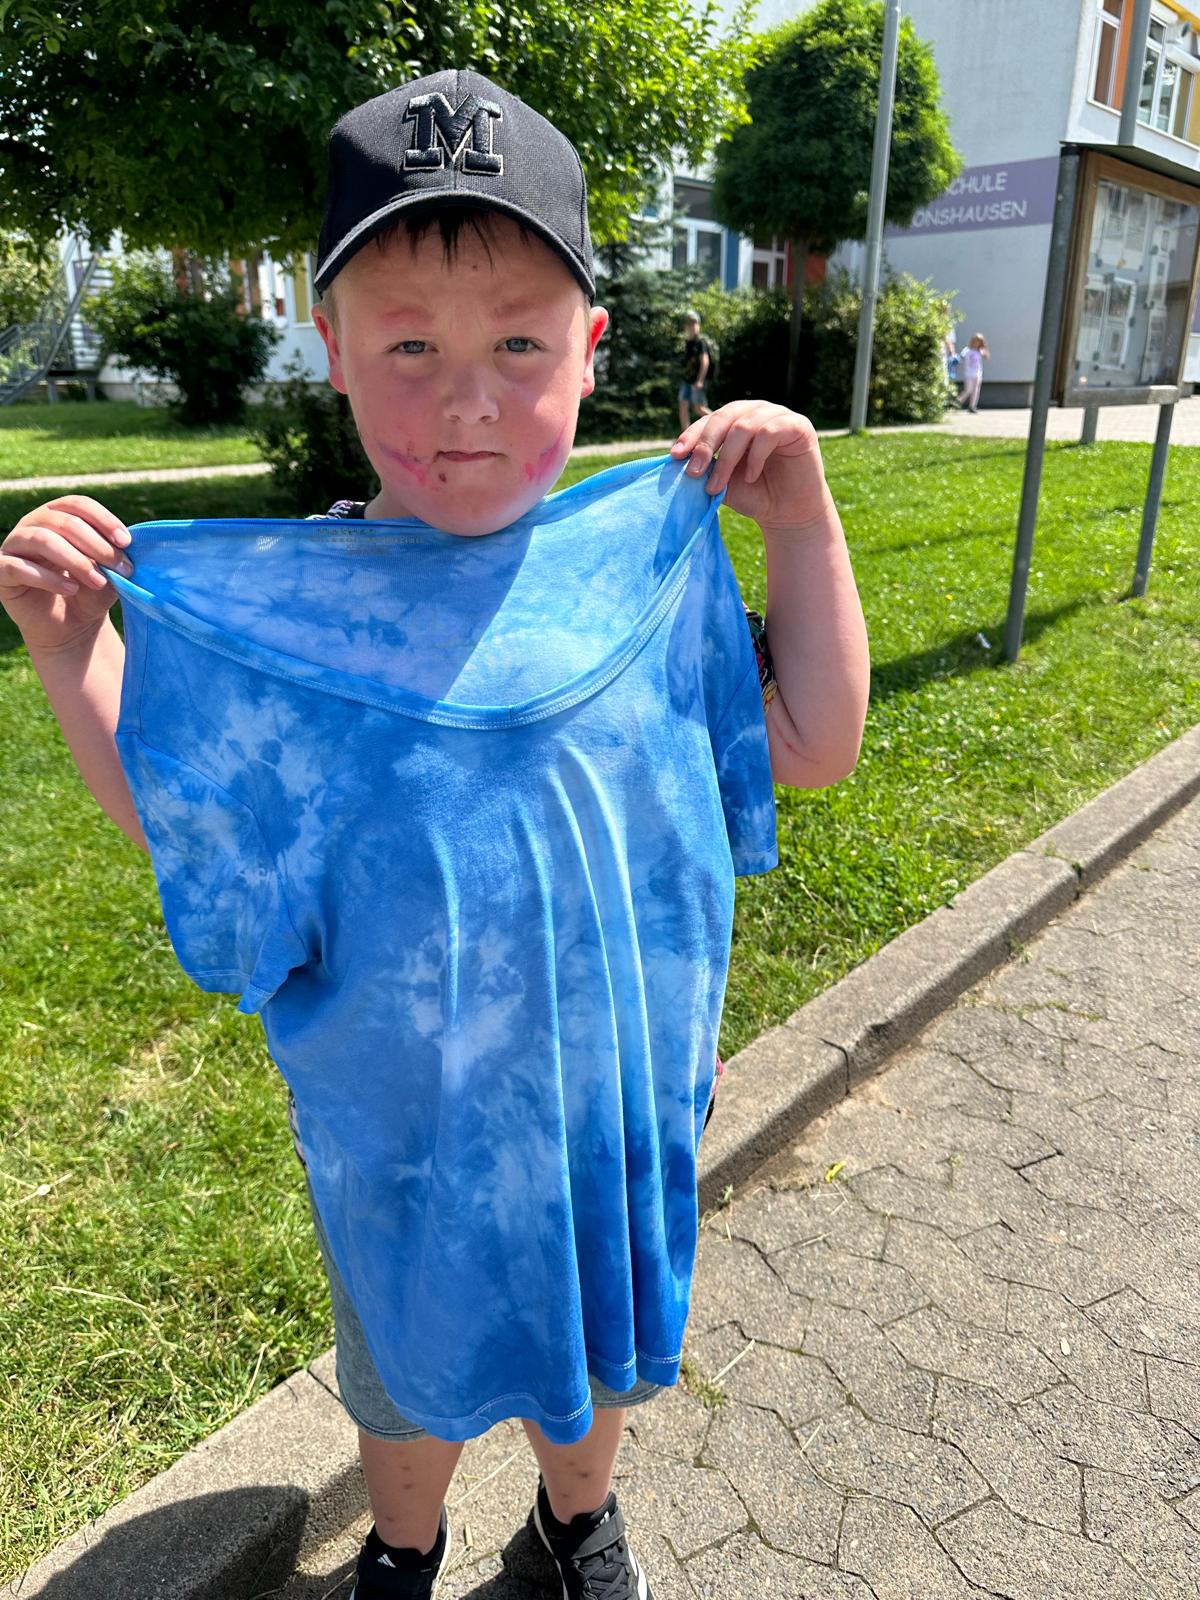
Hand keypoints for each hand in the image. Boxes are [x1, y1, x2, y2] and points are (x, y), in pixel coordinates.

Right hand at [0, 495, 131, 654]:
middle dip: (97, 545)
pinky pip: (19, 567)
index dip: (103, 519)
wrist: (71, 626)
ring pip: (42, 539)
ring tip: (98, 581)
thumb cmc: (90, 592)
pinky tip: (70, 589)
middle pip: (64, 521)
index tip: (126, 542)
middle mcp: (33, 524)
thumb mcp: (108, 572)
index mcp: (58, 516)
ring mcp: (14, 546)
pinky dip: (49, 578)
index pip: (78, 504)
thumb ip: (113, 555)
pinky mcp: (1, 570)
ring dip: (76, 560)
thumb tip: (125, 543)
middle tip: (120, 568)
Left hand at [670, 400, 828, 533]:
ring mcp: (778, 416)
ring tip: (718, 486)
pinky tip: (750, 476)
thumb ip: (705, 468)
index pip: (710, 420)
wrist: (788, 514)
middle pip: (724, 417)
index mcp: (737, 420)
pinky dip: (755, 456)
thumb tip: (679, 460)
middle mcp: (756, 412)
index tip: (675, 456)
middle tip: (693, 473)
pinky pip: (769, 432)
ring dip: (726, 458)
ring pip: (744, 426)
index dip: (691, 436)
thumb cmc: (755, 495)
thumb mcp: (722, 482)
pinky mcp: (798, 426)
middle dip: (704, 446)